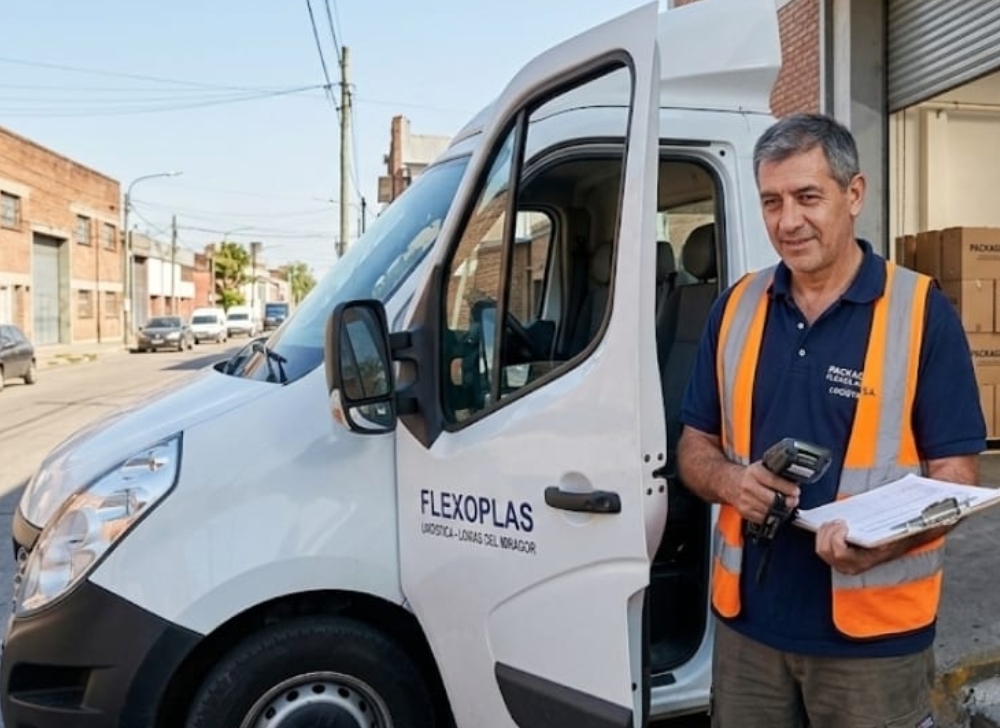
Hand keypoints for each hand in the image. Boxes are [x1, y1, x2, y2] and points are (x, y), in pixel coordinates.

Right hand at [728, 461, 799, 524]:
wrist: (728, 482)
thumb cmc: (748, 475)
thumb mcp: (762, 467)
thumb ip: (776, 472)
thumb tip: (794, 479)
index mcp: (755, 472)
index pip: (773, 480)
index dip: (787, 488)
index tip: (796, 491)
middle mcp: (748, 486)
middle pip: (772, 499)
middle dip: (786, 501)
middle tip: (793, 500)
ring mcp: (745, 500)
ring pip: (769, 511)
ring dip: (780, 510)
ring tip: (784, 505)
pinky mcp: (744, 511)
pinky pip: (763, 518)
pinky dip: (771, 516)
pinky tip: (774, 511)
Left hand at [814, 521, 952, 574]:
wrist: (913, 538)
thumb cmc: (907, 526)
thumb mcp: (906, 520)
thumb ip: (904, 513)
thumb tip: (921, 504)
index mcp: (873, 555)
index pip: (841, 553)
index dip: (835, 538)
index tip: (842, 523)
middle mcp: (860, 563)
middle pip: (827, 553)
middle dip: (826, 533)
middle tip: (836, 521)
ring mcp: (851, 563)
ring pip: (824, 553)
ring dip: (823, 534)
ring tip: (833, 522)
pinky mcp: (846, 559)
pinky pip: (826, 550)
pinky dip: (824, 537)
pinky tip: (832, 526)